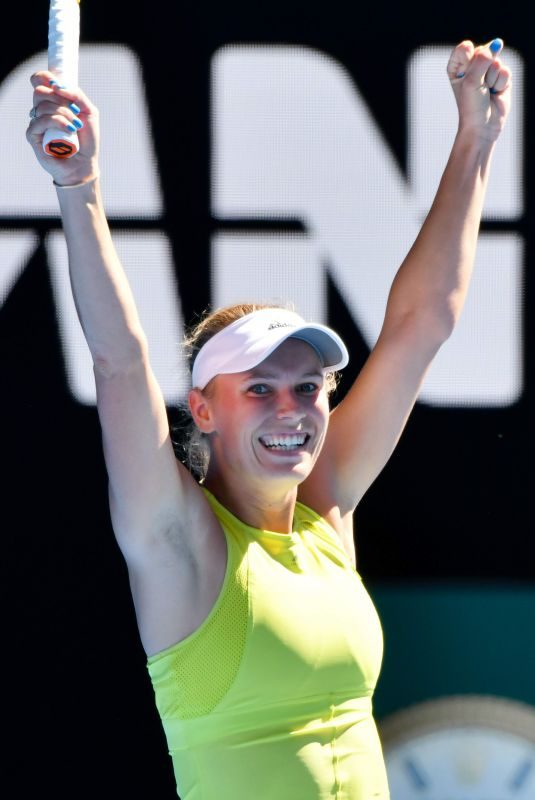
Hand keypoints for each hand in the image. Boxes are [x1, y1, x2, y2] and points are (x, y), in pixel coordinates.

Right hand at [26, 71, 99, 185]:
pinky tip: (70, 130)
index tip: (57, 84)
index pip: (38, 81)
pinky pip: (39, 122)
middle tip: (75, 111)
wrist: (85, 163)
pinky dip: (57, 122)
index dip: (43, 77)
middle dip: (60, 99)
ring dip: (63, 114)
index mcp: (52, 101)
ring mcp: (36, 122)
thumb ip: (77, 94)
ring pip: (42, 106)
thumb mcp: (89, 112)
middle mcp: (42, 110)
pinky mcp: (33, 136)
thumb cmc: (87, 139)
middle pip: (40, 91)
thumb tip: (57, 86)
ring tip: (76, 126)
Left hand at [447, 38, 511, 142]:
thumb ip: (482, 59)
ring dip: (492, 78)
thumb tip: (498, 43)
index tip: (466, 75)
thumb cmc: (471, 106)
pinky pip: (506, 71)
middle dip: (483, 69)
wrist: (483, 126)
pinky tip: (495, 93)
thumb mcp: (471, 80)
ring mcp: (488, 71)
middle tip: (478, 86)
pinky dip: (501, 83)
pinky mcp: (501, 78)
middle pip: (483, 51)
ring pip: (496, 61)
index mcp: (458, 67)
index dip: (469, 58)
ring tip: (487, 91)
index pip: (465, 48)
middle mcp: (473, 67)